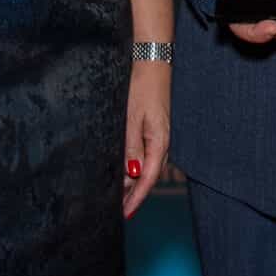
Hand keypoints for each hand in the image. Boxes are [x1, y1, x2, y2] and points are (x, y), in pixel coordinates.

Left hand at [122, 55, 172, 218]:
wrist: (152, 61)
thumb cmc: (143, 87)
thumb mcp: (132, 118)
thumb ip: (131, 147)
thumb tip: (131, 174)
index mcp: (159, 142)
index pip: (147, 179)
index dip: (136, 198)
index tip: (125, 214)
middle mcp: (160, 142)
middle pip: (147, 176)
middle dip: (132, 195)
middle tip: (115, 211)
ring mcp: (157, 136)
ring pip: (144, 167)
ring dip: (131, 182)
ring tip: (115, 197)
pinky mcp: (151, 129)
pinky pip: (143, 155)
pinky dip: (132, 167)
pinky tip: (121, 171)